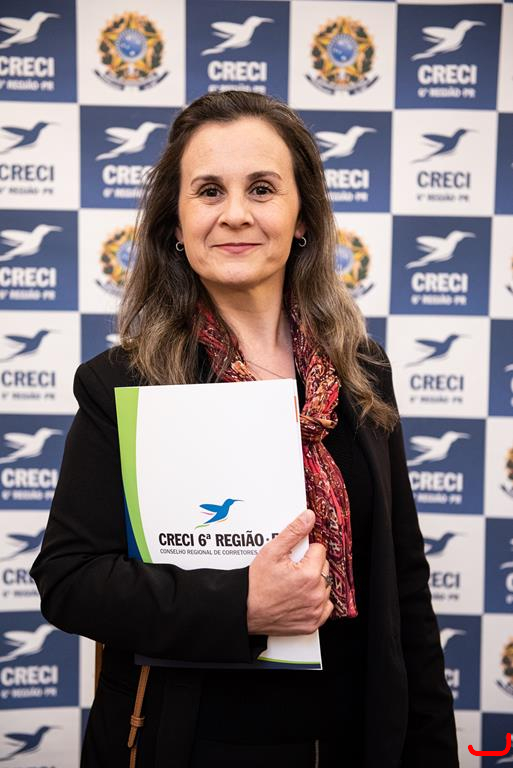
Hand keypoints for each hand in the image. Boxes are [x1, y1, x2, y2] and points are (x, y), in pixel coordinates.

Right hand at [247, 509, 333, 635]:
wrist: (245, 610)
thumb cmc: (256, 584)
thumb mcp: (272, 551)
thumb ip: (294, 532)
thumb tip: (309, 517)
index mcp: (309, 574)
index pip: (319, 550)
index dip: (306, 551)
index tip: (294, 557)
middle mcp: (316, 593)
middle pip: (324, 568)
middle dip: (311, 566)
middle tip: (292, 571)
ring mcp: (315, 610)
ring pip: (325, 587)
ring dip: (314, 583)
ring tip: (294, 584)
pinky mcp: (312, 623)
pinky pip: (325, 608)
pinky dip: (317, 602)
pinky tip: (302, 598)